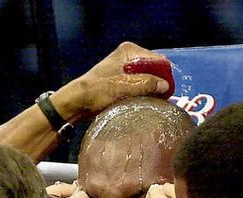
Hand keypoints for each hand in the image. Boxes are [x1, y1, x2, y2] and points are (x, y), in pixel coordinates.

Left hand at [53, 42, 171, 122]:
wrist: (77, 102)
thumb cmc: (96, 92)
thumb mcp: (121, 87)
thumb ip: (144, 84)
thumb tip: (165, 85)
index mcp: (129, 51)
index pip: (157, 60)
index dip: (164, 76)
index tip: (166, 92)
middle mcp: (129, 56)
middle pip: (154, 69)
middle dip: (157, 83)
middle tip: (159, 99)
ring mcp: (126, 67)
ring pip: (148, 78)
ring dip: (150, 90)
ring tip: (150, 102)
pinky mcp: (124, 79)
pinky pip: (141, 84)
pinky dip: (143, 92)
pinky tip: (142, 102)